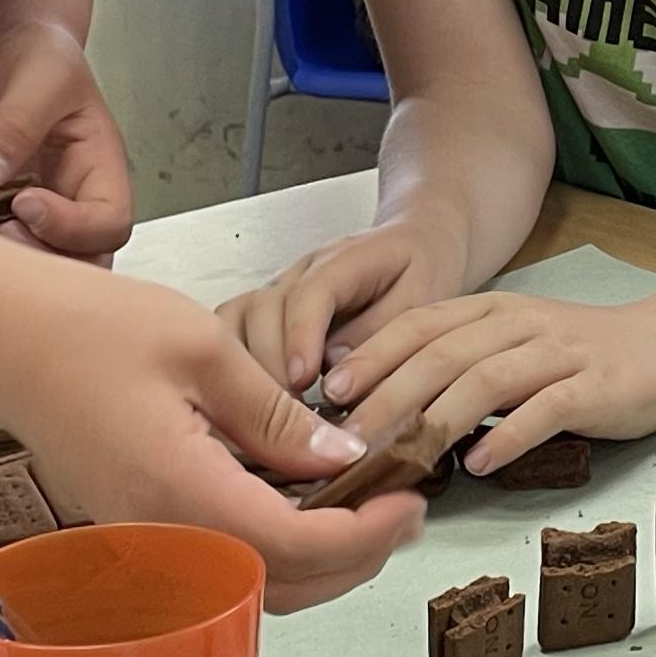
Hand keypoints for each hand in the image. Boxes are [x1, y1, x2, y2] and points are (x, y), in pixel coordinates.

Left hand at [0, 19, 131, 259]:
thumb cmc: (37, 55)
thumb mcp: (38, 76)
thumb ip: (15, 123)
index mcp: (99, 168)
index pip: (109, 222)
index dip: (73, 227)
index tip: (25, 201)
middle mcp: (70, 199)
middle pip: (83, 261)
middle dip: (47, 262)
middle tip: (2, 229)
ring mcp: (27, 212)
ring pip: (37, 268)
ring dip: (8, 264)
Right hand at [0, 265, 421, 612]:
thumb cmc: (90, 328)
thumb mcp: (206, 351)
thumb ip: (277, 416)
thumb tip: (344, 458)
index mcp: (184, 493)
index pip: (299, 549)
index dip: (366, 536)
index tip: (411, 502)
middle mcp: (160, 537)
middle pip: (282, 587)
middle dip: (355, 558)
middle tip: (405, 510)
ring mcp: (142, 541)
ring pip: (249, 586)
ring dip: (316, 561)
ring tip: (366, 509)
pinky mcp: (133, 528)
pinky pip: (216, 562)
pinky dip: (271, 551)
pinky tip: (299, 502)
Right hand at [217, 217, 464, 395]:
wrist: (416, 240)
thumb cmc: (421, 268)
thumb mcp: (421, 297)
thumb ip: (380, 331)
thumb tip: (335, 371)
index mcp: (343, 260)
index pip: (311, 293)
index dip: (301, 336)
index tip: (302, 380)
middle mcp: (300, 272)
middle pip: (264, 308)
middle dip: (270, 364)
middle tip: (286, 416)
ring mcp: (278, 288)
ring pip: (238, 318)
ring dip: (246, 367)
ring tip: (268, 415)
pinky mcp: (267, 309)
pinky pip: (234, 331)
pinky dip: (234, 366)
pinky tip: (251, 404)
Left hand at [322, 291, 655, 476]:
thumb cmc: (581, 359)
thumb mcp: (513, 349)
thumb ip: (459, 368)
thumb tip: (387, 412)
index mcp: (493, 311)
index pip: (420, 326)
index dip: (374, 355)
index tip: (332, 390)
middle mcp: (520, 324)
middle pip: (442, 355)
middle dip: (390, 395)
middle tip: (351, 437)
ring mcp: (559, 353)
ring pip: (486, 380)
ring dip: (438, 420)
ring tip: (401, 458)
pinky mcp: (594, 387)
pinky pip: (545, 410)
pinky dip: (508, 437)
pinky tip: (479, 465)